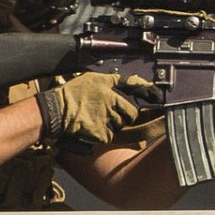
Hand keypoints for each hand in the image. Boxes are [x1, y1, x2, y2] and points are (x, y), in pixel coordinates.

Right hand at [36, 73, 163, 146]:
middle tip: (110, 112)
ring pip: (121, 124)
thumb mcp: (91, 79)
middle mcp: (111, 102)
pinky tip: (93, 126)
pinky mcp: (103, 134)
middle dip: (125, 114)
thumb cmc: (71, 95)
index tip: (159, 95)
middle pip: (131, 112)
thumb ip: (111, 81)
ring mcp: (108, 119)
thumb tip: (130, 83)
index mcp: (108, 87)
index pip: (134, 88)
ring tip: (97, 117)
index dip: (148, 92)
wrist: (56, 112)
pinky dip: (105, 133)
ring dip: (114, 124)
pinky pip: (111, 134)